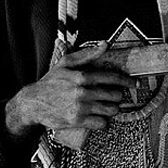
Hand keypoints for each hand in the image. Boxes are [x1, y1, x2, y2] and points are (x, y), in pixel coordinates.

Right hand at [5, 41, 133, 135]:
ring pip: (110, 110)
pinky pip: (101, 123)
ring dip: (112, 109)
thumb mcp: (65, 63)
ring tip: (108, 107)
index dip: (126, 81)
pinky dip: (103, 121)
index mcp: (81, 76)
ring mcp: (80, 108)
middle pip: (114, 95)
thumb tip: (105, 44)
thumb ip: (87, 54)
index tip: (134, 84)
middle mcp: (82, 92)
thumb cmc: (50, 82)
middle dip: (117, 96)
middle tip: (115, 97)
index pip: (111, 78)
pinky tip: (99, 117)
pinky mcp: (77, 121)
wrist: (32, 103)